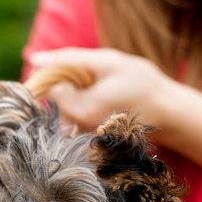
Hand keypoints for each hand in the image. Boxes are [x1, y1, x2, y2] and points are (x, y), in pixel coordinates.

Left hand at [29, 47, 176, 132]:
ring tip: (106, 95)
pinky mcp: (84, 142)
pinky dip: (83, 109)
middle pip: (54, 100)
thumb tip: (34, 59)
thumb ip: (69, 59)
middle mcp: (74, 129)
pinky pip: (73, 120)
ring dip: (78, 98)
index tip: (83, 72)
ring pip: (63, 110)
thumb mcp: (108, 62)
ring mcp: (79, 138)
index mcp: (78, 109)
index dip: (60, 73)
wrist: (167, 115)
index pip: (48, 87)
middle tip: (100, 82)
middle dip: (70, 86)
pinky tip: (105, 106)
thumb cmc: (142, 85)